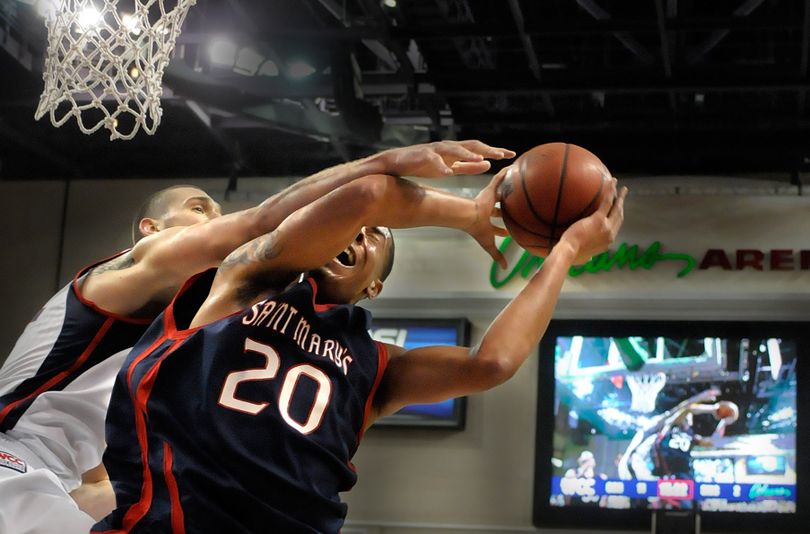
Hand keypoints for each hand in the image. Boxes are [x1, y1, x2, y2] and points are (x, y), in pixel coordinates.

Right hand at [377, 140, 515, 177]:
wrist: (394, 163)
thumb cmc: (423, 165)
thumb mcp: (450, 168)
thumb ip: (468, 167)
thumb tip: (488, 165)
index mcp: (455, 152)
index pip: (479, 149)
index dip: (494, 151)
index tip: (511, 155)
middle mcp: (447, 148)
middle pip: (470, 145)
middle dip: (487, 149)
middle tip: (502, 154)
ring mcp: (434, 150)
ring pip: (453, 149)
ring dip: (467, 153)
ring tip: (480, 158)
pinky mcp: (421, 156)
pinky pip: (433, 161)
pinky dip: (441, 166)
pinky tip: (448, 172)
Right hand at [466, 170, 509, 267]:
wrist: (468, 216)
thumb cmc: (476, 229)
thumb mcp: (489, 244)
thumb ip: (497, 255)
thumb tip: (505, 269)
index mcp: (485, 223)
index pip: (495, 227)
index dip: (502, 230)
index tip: (509, 232)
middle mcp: (485, 211)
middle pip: (497, 210)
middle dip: (505, 210)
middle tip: (515, 208)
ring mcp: (487, 200)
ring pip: (499, 194)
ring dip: (506, 190)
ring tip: (516, 184)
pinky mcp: (488, 190)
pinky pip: (498, 179)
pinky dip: (504, 174)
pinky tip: (512, 168)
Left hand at [557, 178, 626, 264]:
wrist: (568, 252)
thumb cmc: (570, 256)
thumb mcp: (582, 258)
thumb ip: (587, 256)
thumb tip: (587, 258)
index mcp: (607, 243)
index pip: (614, 228)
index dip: (617, 219)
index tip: (616, 212)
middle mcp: (610, 234)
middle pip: (619, 216)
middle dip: (621, 205)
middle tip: (622, 196)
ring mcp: (606, 227)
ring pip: (616, 208)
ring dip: (620, 196)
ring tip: (620, 187)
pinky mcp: (598, 219)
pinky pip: (607, 202)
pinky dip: (610, 191)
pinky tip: (611, 182)